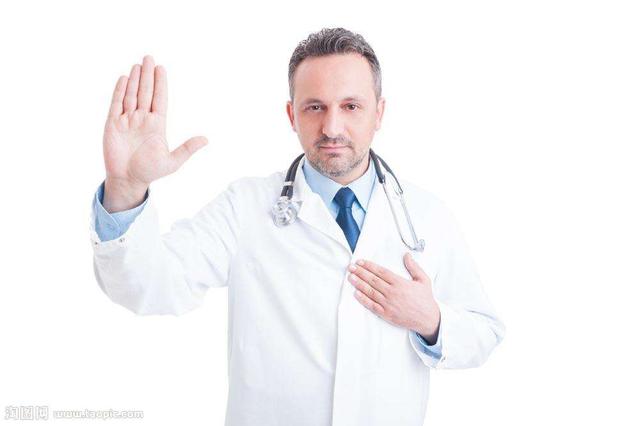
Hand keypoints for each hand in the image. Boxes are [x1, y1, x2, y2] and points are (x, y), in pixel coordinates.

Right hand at [102, 55, 207, 210]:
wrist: (128, 180)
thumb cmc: (150, 171)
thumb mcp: (172, 161)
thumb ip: (187, 149)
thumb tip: (206, 140)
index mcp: (157, 125)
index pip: (159, 99)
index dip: (160, 84)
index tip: (161, 68)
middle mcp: (142, 119)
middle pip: (145, 92)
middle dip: (147, 75)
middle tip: (149, 57)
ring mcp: (127, 120)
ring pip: (131, 95)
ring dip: (134, 80)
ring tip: (138, 65)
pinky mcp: (112, 124)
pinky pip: (116, 104)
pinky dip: (119, 91)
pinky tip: (123, 78)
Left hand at [347, 252, 440, 343]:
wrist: (428, 319)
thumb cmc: (425, 300)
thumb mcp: (423, 280)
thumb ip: (414, 267)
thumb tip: (407, 255)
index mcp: (400, 283)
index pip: (381, 271)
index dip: (369, 266)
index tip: (361, 262)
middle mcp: (393, 293)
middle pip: (373, 280)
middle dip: (360, 272)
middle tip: (351, 267)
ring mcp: (389, 304)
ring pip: (370, 292)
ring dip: (359, 284)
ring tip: (351, 277)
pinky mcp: (387, 314)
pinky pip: (372, 306)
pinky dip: (363, 299)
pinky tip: (356, 294)